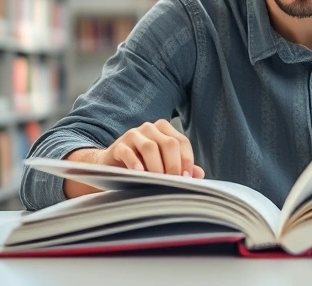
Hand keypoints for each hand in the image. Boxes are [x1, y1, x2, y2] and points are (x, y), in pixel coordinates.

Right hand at [63, 119, 203, 198]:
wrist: (112, 166)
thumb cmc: (143, 166)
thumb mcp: (163, 165)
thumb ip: (180, 167)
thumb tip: (199, 174)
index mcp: (164, 129)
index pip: (182, 142)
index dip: (187, 160)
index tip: (187, 178)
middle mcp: (150, 128)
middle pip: (169, 143)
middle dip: (174, 165)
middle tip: (174, 182)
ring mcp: (133, 135)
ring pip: (150, 147)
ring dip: (157, 166)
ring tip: (158, 181)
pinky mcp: (118, 145)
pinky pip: (128, 152)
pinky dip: (135, 163)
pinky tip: (139, 174)